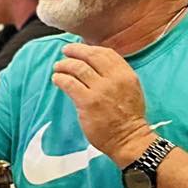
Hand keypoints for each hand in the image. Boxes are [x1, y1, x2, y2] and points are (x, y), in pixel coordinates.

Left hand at [50, 43, 154, 160]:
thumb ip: (116, 75)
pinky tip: (56, 79)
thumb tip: (94, 63)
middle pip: (90, 56)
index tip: (80, 48)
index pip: (106, 53)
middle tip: (65, 51)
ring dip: (64, 65)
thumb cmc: (128, 116)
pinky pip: (69, 83)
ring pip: (77, 68)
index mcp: (126, 74)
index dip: (89, 48)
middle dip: (75, 51)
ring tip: (58, 67)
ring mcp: (101, 90)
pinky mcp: (88, 102)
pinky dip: (60, 78)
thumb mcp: (130, 89)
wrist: (129, 139)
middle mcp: (114, 79)